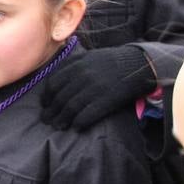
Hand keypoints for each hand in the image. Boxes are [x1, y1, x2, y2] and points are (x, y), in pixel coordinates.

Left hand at [40, 44, 155, 129]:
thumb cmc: (111, 61)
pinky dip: (79, 122)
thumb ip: (71, 64)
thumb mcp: (89, 56)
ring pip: (70, 108)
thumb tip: (55, 79)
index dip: (47, 97)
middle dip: (51, 112)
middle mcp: (82, 77)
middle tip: (47, 120)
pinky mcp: (106, 100)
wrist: (137, 64)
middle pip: (60, 98)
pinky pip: (87, 114)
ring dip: (62, 120)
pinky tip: (76, 127)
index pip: (53, 84)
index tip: (45, 105)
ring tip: (58, 126)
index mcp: (77, 65)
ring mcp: (94, 89)